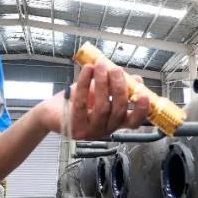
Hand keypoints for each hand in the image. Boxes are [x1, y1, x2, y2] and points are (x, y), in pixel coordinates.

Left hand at [34, 62, 150, 138]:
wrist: (52, 111)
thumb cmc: (79, 101)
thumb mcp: (101, 92)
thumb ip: (117, 86)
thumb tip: (135, 79)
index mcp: (115, 122)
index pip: (133, 122)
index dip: (141, 111)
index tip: (144, 95)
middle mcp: (105, 129)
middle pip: (118, 111)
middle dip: (119, 88)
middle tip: (116, 70)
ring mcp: (91, 131)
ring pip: (102, 108)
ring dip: (102, 83)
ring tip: (100, 65)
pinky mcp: (75, 128)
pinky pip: (82, 104)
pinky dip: (85, 83)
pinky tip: (87, 70)